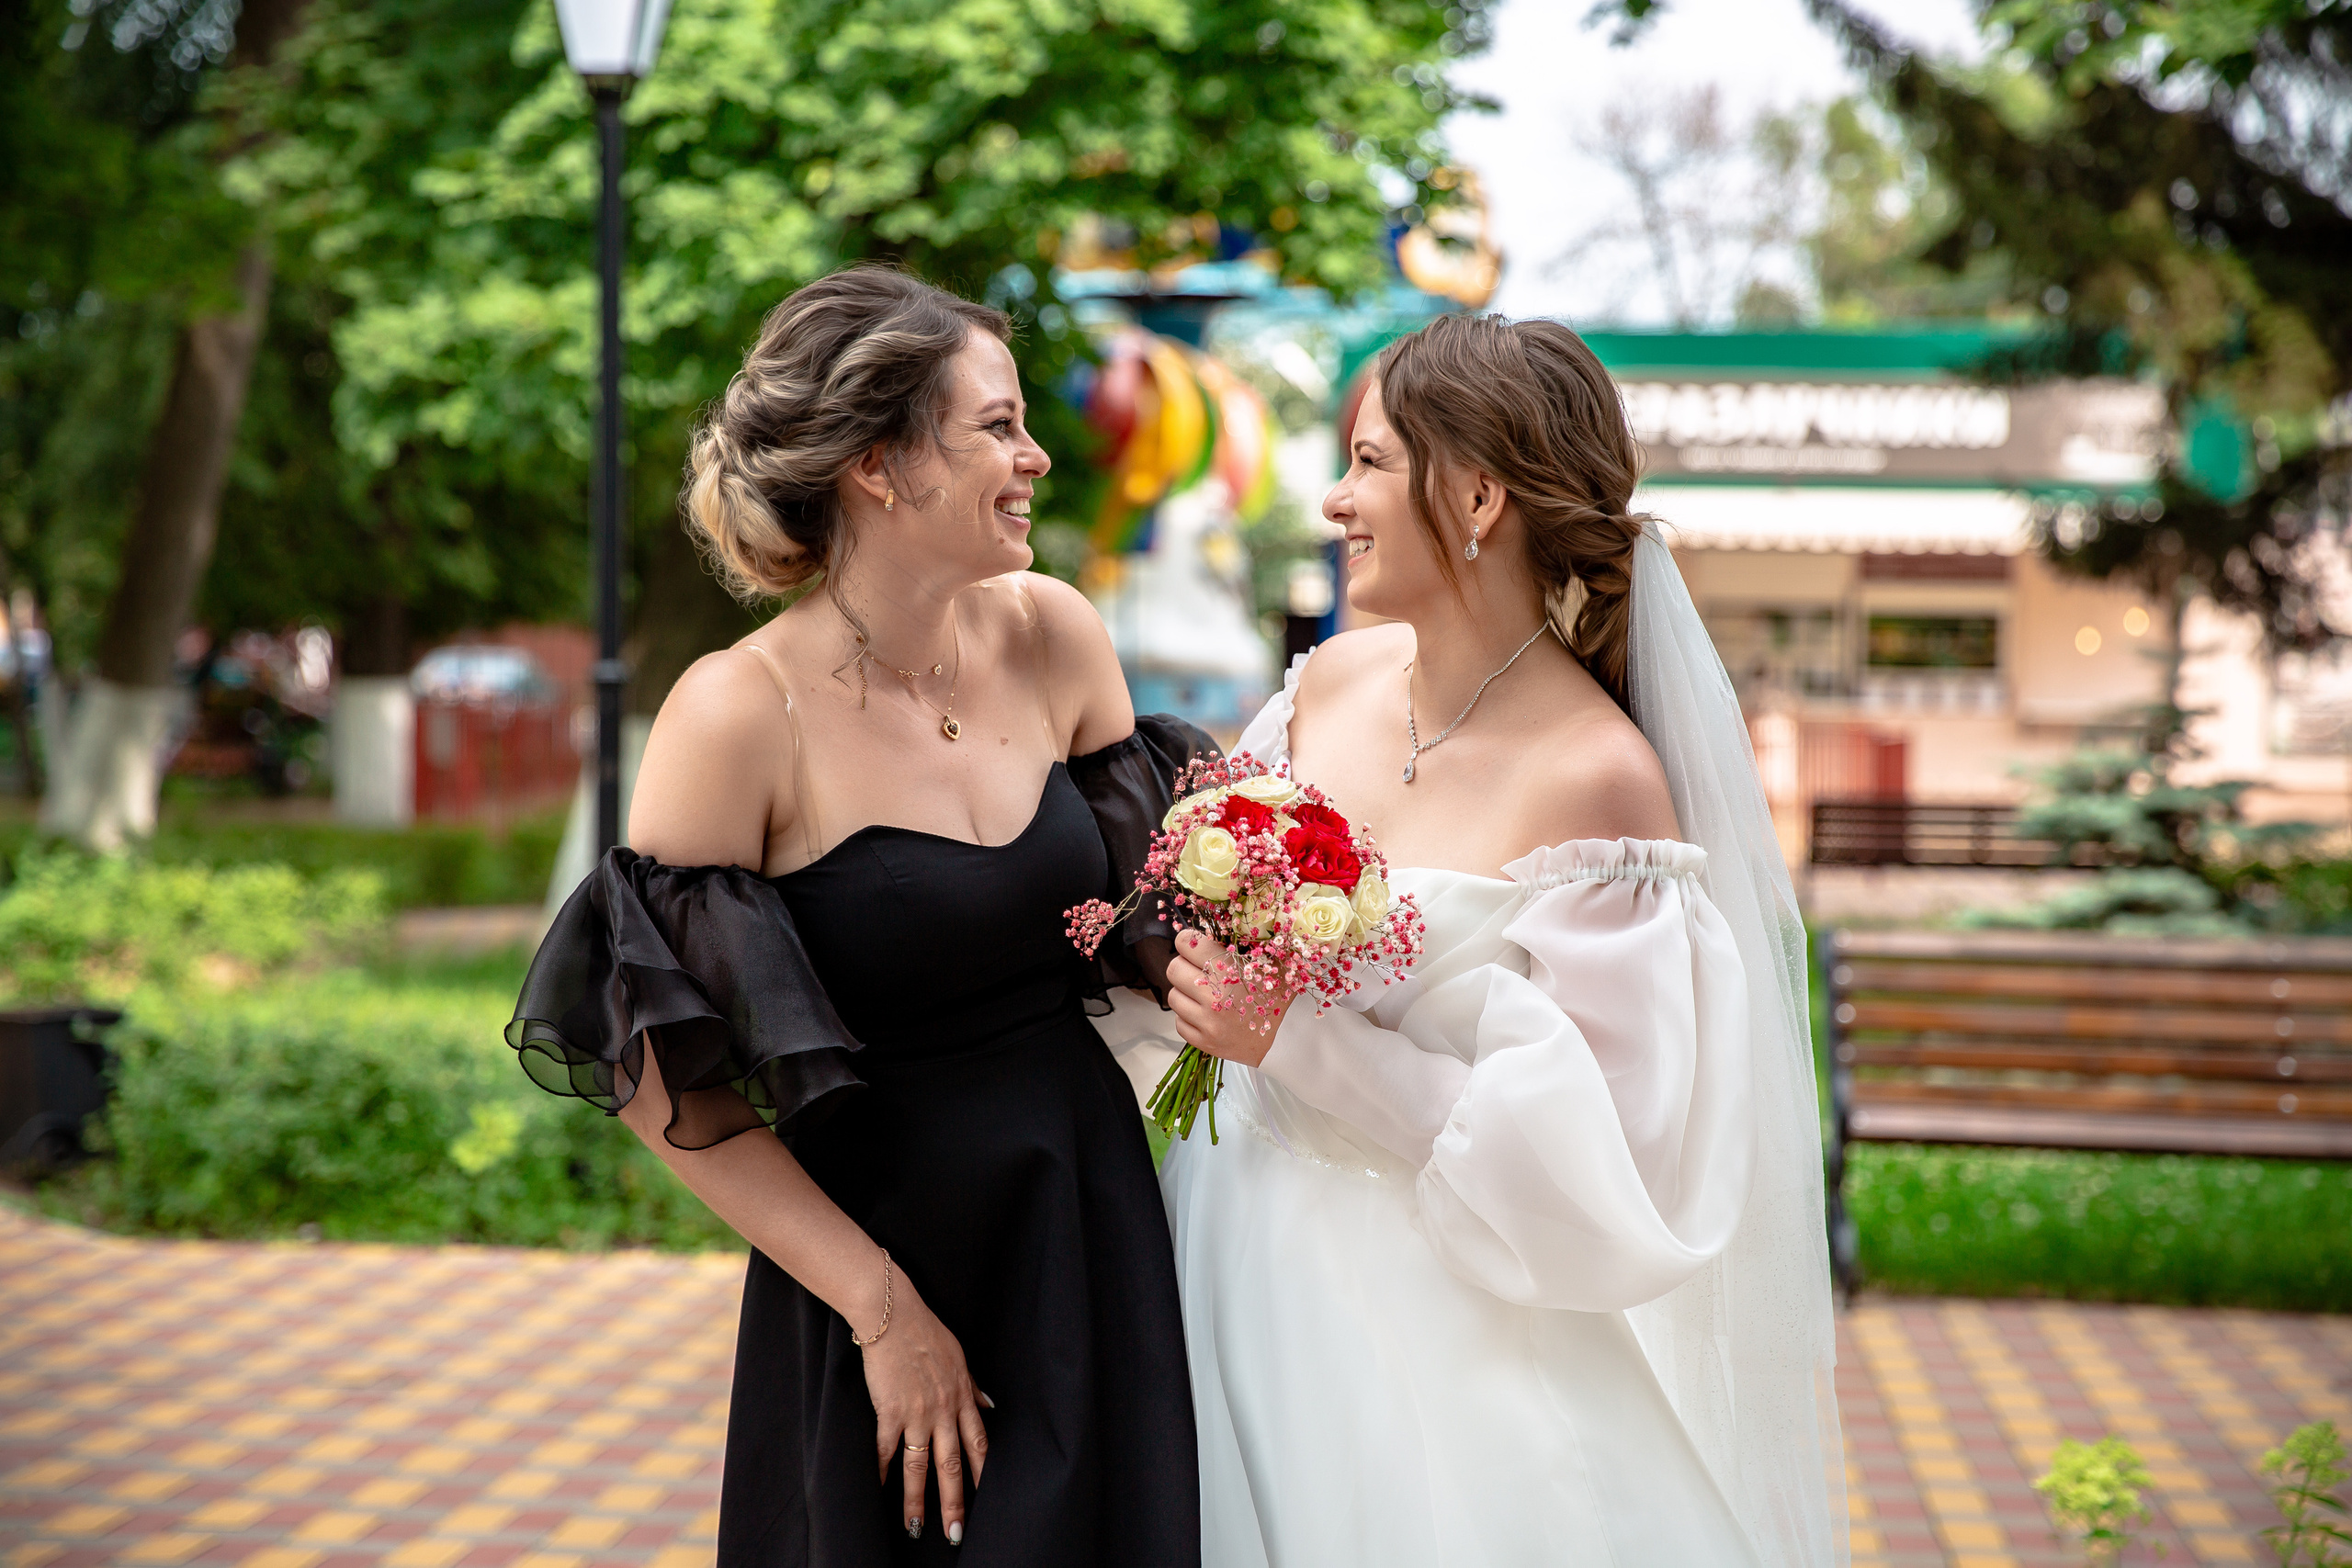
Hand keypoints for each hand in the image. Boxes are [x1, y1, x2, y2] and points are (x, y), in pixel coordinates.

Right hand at [860, 1277, 991, 1544]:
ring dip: (917, 1500)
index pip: (978, 1445)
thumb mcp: (960, 1357)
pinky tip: (878, 1492)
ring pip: (919, 1467)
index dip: (982, 1475)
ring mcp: (916, 1413)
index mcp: (962, 1397)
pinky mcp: (889, 1410)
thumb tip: (990, 1405)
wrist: (893, 1314)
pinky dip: (881, 1473)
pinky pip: (885, 1449)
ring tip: (917, 1527)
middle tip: (956, 1533)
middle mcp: (943, 1410)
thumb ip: (973, 1386)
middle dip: (955, 1503)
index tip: (987, 1500)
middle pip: (952, 1465)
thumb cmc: (926, 1331)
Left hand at [1166, 928, 1295, 1068]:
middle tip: (1200, 970)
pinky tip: (1207, 1014)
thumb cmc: (1276, 997)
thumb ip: (1248, 941)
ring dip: (1186, 993)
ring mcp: (1206, 1022)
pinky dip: (1189, 1016)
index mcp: (1227, 971)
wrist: (1286, 1039)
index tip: (1195, 946)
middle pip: (1173, 968)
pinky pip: (1178, 1021)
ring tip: (1206, 994)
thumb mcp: (1271, 963)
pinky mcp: (1202, 1041)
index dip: (1189, 941)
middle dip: (1185, 966)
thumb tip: (1221, 922)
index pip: (1185, 943)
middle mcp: (1213, 997)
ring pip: (1173, 996)